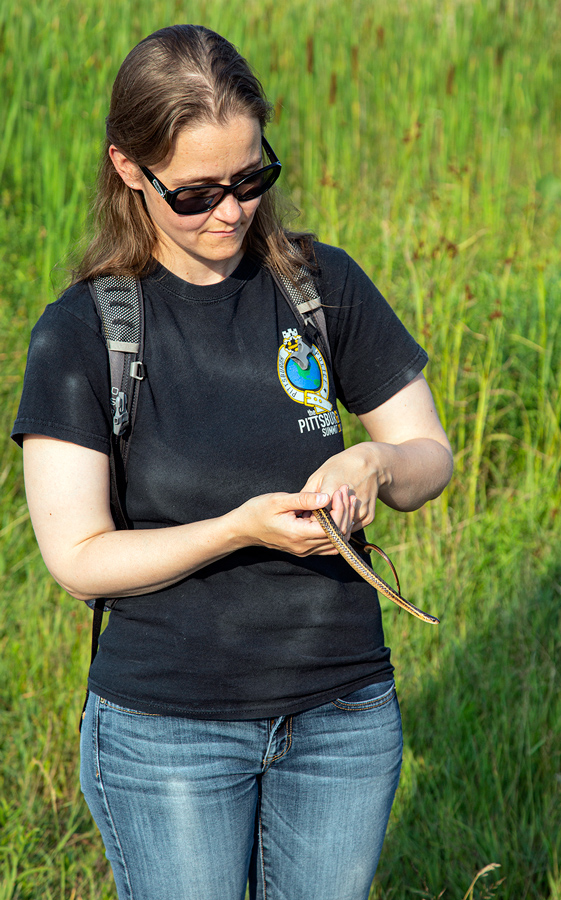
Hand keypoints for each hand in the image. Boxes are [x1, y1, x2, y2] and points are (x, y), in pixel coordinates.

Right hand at [230, 488, 353, 556]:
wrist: (243, 528)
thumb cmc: (257, 511)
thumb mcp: (279, 501)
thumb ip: (304, 499)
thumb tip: (326, 497)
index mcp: (298, 534)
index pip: (331, 527)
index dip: (340, 508)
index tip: (339, 491)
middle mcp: (304, 547)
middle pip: (338, 535)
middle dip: (346, 512)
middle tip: (347, 492)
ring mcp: (305, 550)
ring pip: (336, 543)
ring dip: (344, 522)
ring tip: (345, 501)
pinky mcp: (304, 549)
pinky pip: (328, 545)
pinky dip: (337, 531)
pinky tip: (336, 514)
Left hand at [301, 443, 381, 530]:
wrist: (370, 463)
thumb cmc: (340, 467)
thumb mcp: (318, 476)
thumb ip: (306, 496)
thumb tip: (298, 513)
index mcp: (332, 492)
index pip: (317, 518)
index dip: (309, 520)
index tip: (305, 516)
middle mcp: (348, 504)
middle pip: (331, 528)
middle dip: (320, 527)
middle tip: (314, 520)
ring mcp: (361, 512)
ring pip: (342, 531)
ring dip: (333, 529)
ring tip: (326, 518)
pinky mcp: (368, 517)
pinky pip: (352, 528)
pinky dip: (344, 525)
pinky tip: (339, 517)